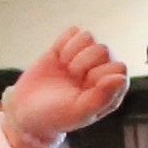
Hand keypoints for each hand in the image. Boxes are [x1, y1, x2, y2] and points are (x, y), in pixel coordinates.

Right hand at [5, 27, 126, 138]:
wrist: (26, 110)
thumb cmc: (56, 116)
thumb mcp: (79, 113)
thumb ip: (103, 97)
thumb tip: (121, 77)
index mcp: (112, 89)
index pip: (118, 68)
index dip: (98, 75)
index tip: (83, 87)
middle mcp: (102, 71)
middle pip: (103, 49)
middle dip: (82, 63)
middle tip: (71, 77)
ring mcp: (85, 58)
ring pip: (88, 37)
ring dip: (71, 52)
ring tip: (65, 68)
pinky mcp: (68, 47)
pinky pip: (73, 32)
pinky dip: (62, 43)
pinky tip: (57, 58)